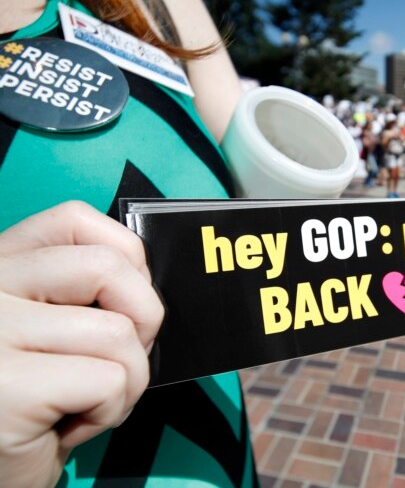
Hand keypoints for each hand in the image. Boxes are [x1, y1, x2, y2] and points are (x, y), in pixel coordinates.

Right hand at [0, 202, 163, 487]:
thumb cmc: (37, 399)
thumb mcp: (53, 328)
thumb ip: (84, 293)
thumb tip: (148, 282)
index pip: (75, 220)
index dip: (125, 256)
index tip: (125, 300)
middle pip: (108, 267)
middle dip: (142, 320)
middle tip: (117, 359)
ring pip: (118, 332)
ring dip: (126, 380)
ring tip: (85, 401)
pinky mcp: (7, 388)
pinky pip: (110, 380)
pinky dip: (111, 411)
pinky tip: (69, 427)